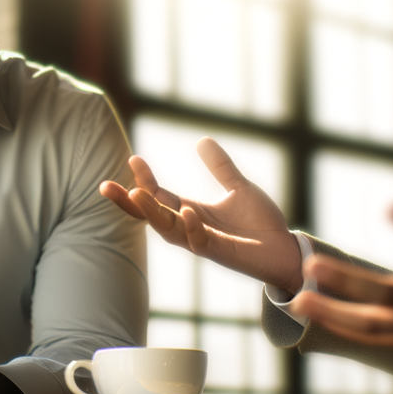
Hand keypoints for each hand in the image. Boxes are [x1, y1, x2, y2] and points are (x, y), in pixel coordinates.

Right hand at [99, 137, 302, 290]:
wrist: (286, 250)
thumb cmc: (261, 225)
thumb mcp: (239, 188)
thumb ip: (221, 168)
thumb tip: (202, 139)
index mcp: (192, 213)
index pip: (159, 197)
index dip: (144, 180)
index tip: (132, 158)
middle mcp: (191, 229)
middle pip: (151, 217)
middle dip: (129, 203)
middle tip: (106, 187)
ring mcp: (204, 242)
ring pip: (168, 231)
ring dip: (152, 214)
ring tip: (138, 193)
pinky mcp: (221, 253)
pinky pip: (199, 242)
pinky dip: (191, 227)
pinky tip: (186, 210)